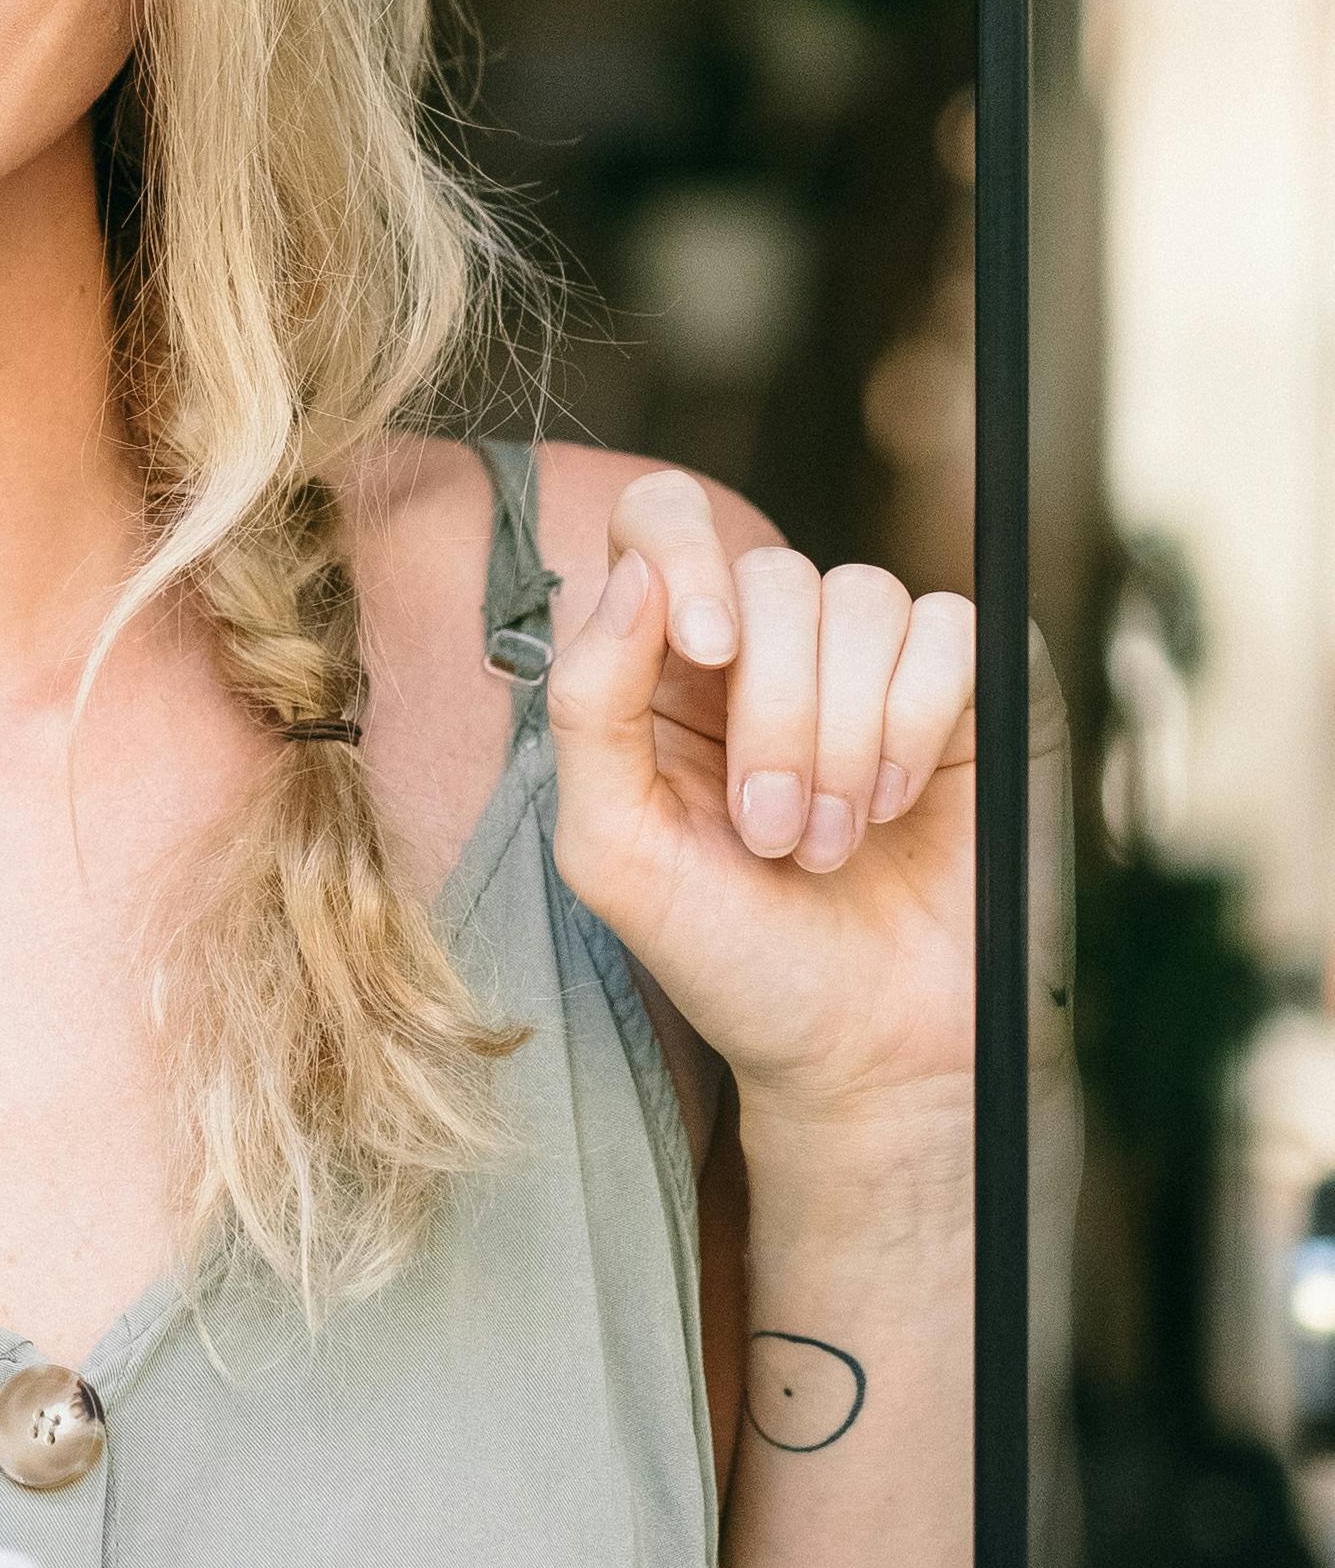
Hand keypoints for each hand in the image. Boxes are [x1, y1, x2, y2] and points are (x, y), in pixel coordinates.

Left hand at [543, 471, 973, 1145]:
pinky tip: (901, 806)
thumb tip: (636, 575)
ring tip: (831, 843)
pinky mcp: (977, 682)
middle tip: (773, 835)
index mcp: (670, 666)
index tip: (705, 651)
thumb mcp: (615, 850)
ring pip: (862, 598)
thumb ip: (590, 708)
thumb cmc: (731, 955)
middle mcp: (773, 644)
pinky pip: (951, 628)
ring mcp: (879, 658)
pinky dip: (917, 720)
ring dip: (844, 737)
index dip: (686, 551)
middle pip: (771, 574)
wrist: (868, 1048)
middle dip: (772, 715)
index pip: (663, 519)